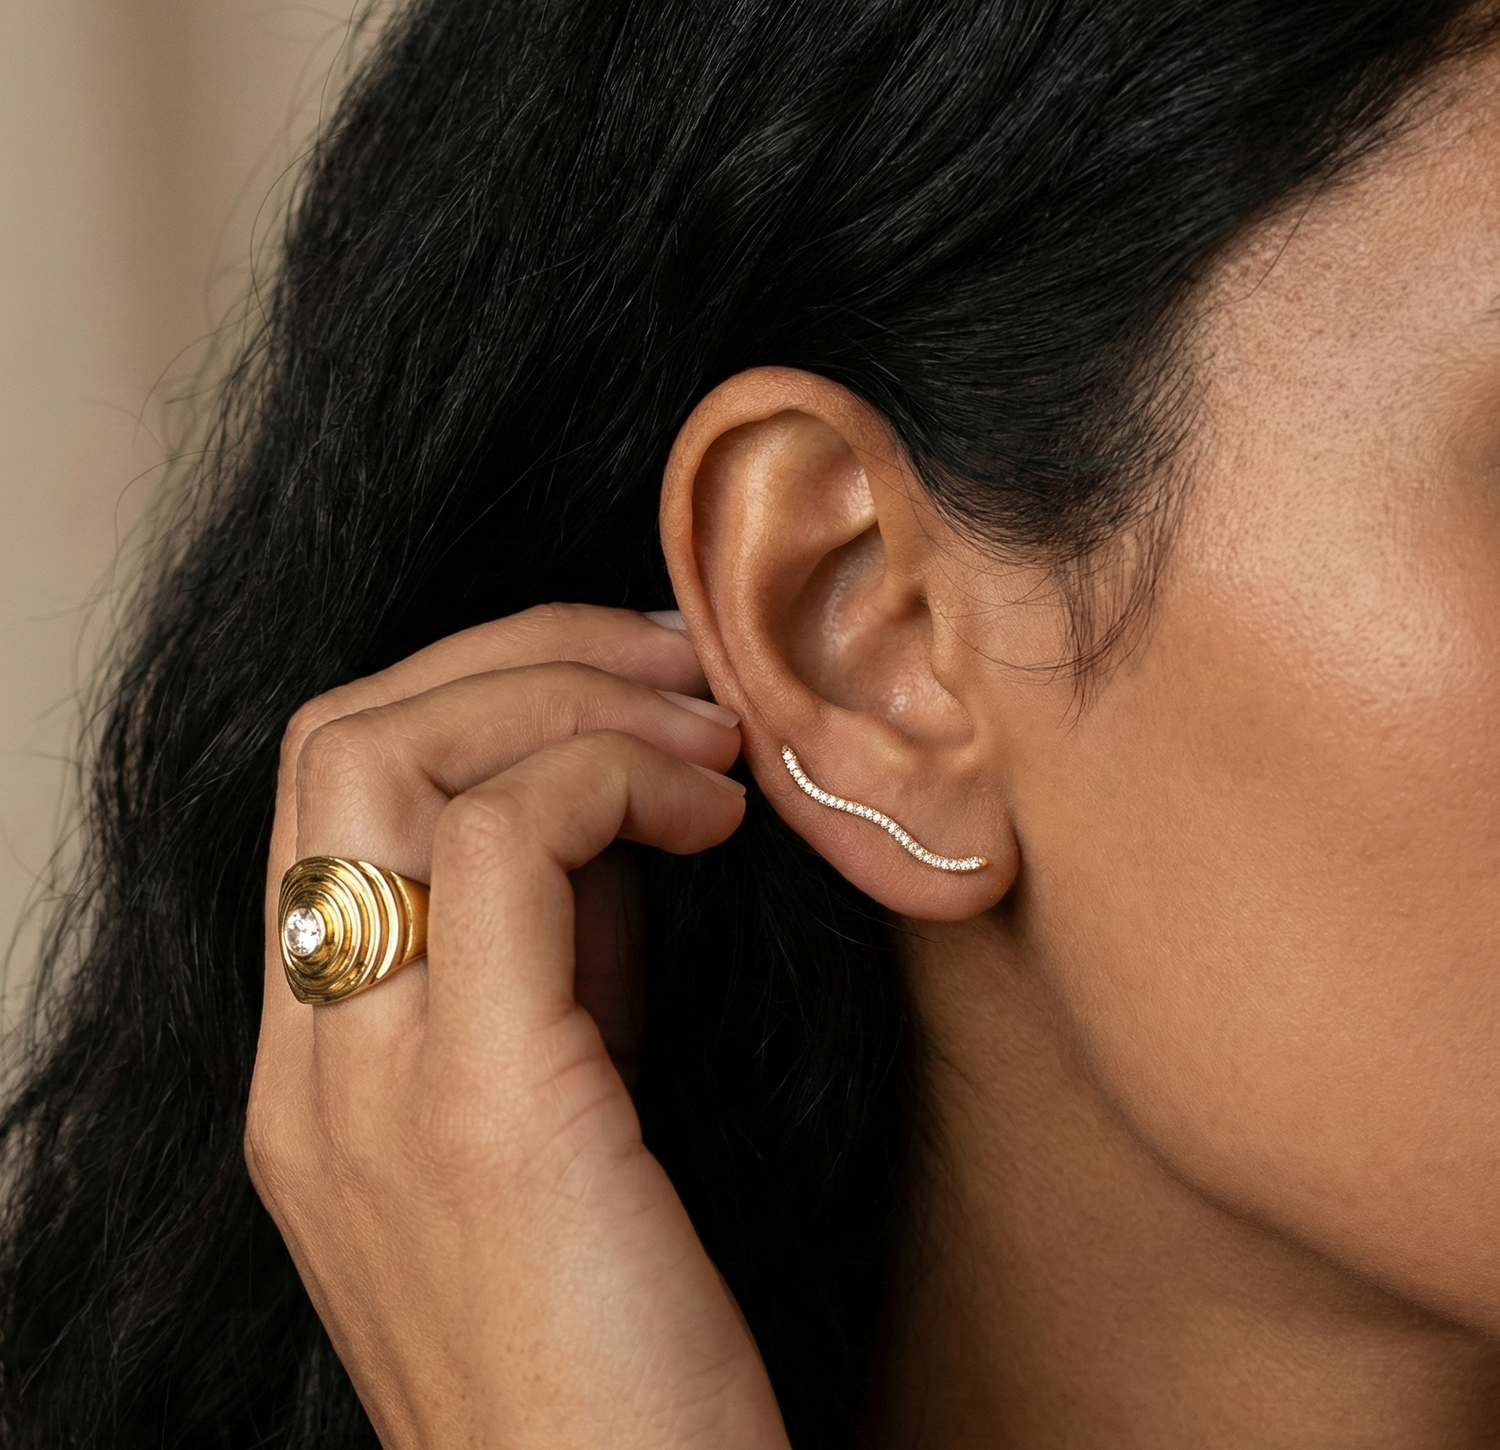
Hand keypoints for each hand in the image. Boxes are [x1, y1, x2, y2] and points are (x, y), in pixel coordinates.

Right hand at [245, 605, 788, 1448]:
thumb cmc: (629, 1339)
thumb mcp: (570, 1115)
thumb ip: (561, 968)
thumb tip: (612, 808)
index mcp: (321, 1069)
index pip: (333, 789)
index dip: (484, 692)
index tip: (634, 692)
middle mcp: (311, 1068)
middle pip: (340, 738)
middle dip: (522, 653)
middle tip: (674, 664)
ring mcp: (369, 1090)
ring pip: (391, 757)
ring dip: (570, 696)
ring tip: (709, 737)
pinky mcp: (482, 1114)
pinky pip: (499, 844)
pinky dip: (611, 780)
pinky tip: (713, 821)